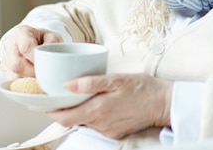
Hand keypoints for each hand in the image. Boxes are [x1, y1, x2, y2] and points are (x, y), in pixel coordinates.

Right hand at [0, 25, 62, 78]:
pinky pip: (13, 80)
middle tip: (44, 73)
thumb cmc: (43, 40)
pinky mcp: (4, 69)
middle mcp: (9, 45)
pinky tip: (33, 78)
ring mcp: (5, 58)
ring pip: (15, 75)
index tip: (44, 63)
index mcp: (21, 33)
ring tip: (39, 75)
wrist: (33, 42)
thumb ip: (52, 43)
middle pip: (17, 64)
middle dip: (32, 72)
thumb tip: (49, 56)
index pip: (26, 48)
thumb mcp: (51, 36)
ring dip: (29, 79)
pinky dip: (25, 83)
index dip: (35, 59)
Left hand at [47, 74, 172, 139]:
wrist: (163, 103)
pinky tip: (103, 104)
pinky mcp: (116, 134)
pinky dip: (96, 116)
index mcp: (97, 110)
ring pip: (86, 122)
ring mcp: (108, 131)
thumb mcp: (115, 79)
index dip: (53, 111)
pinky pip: (99, 125)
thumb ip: (89, 83)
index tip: (49, 102)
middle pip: (73, 121)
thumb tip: (67, 85)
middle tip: (65, 95)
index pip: (64, 118)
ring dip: (82, 112)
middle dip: (66, 110)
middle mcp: (100, 124)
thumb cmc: (141, 88)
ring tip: (86, 96)